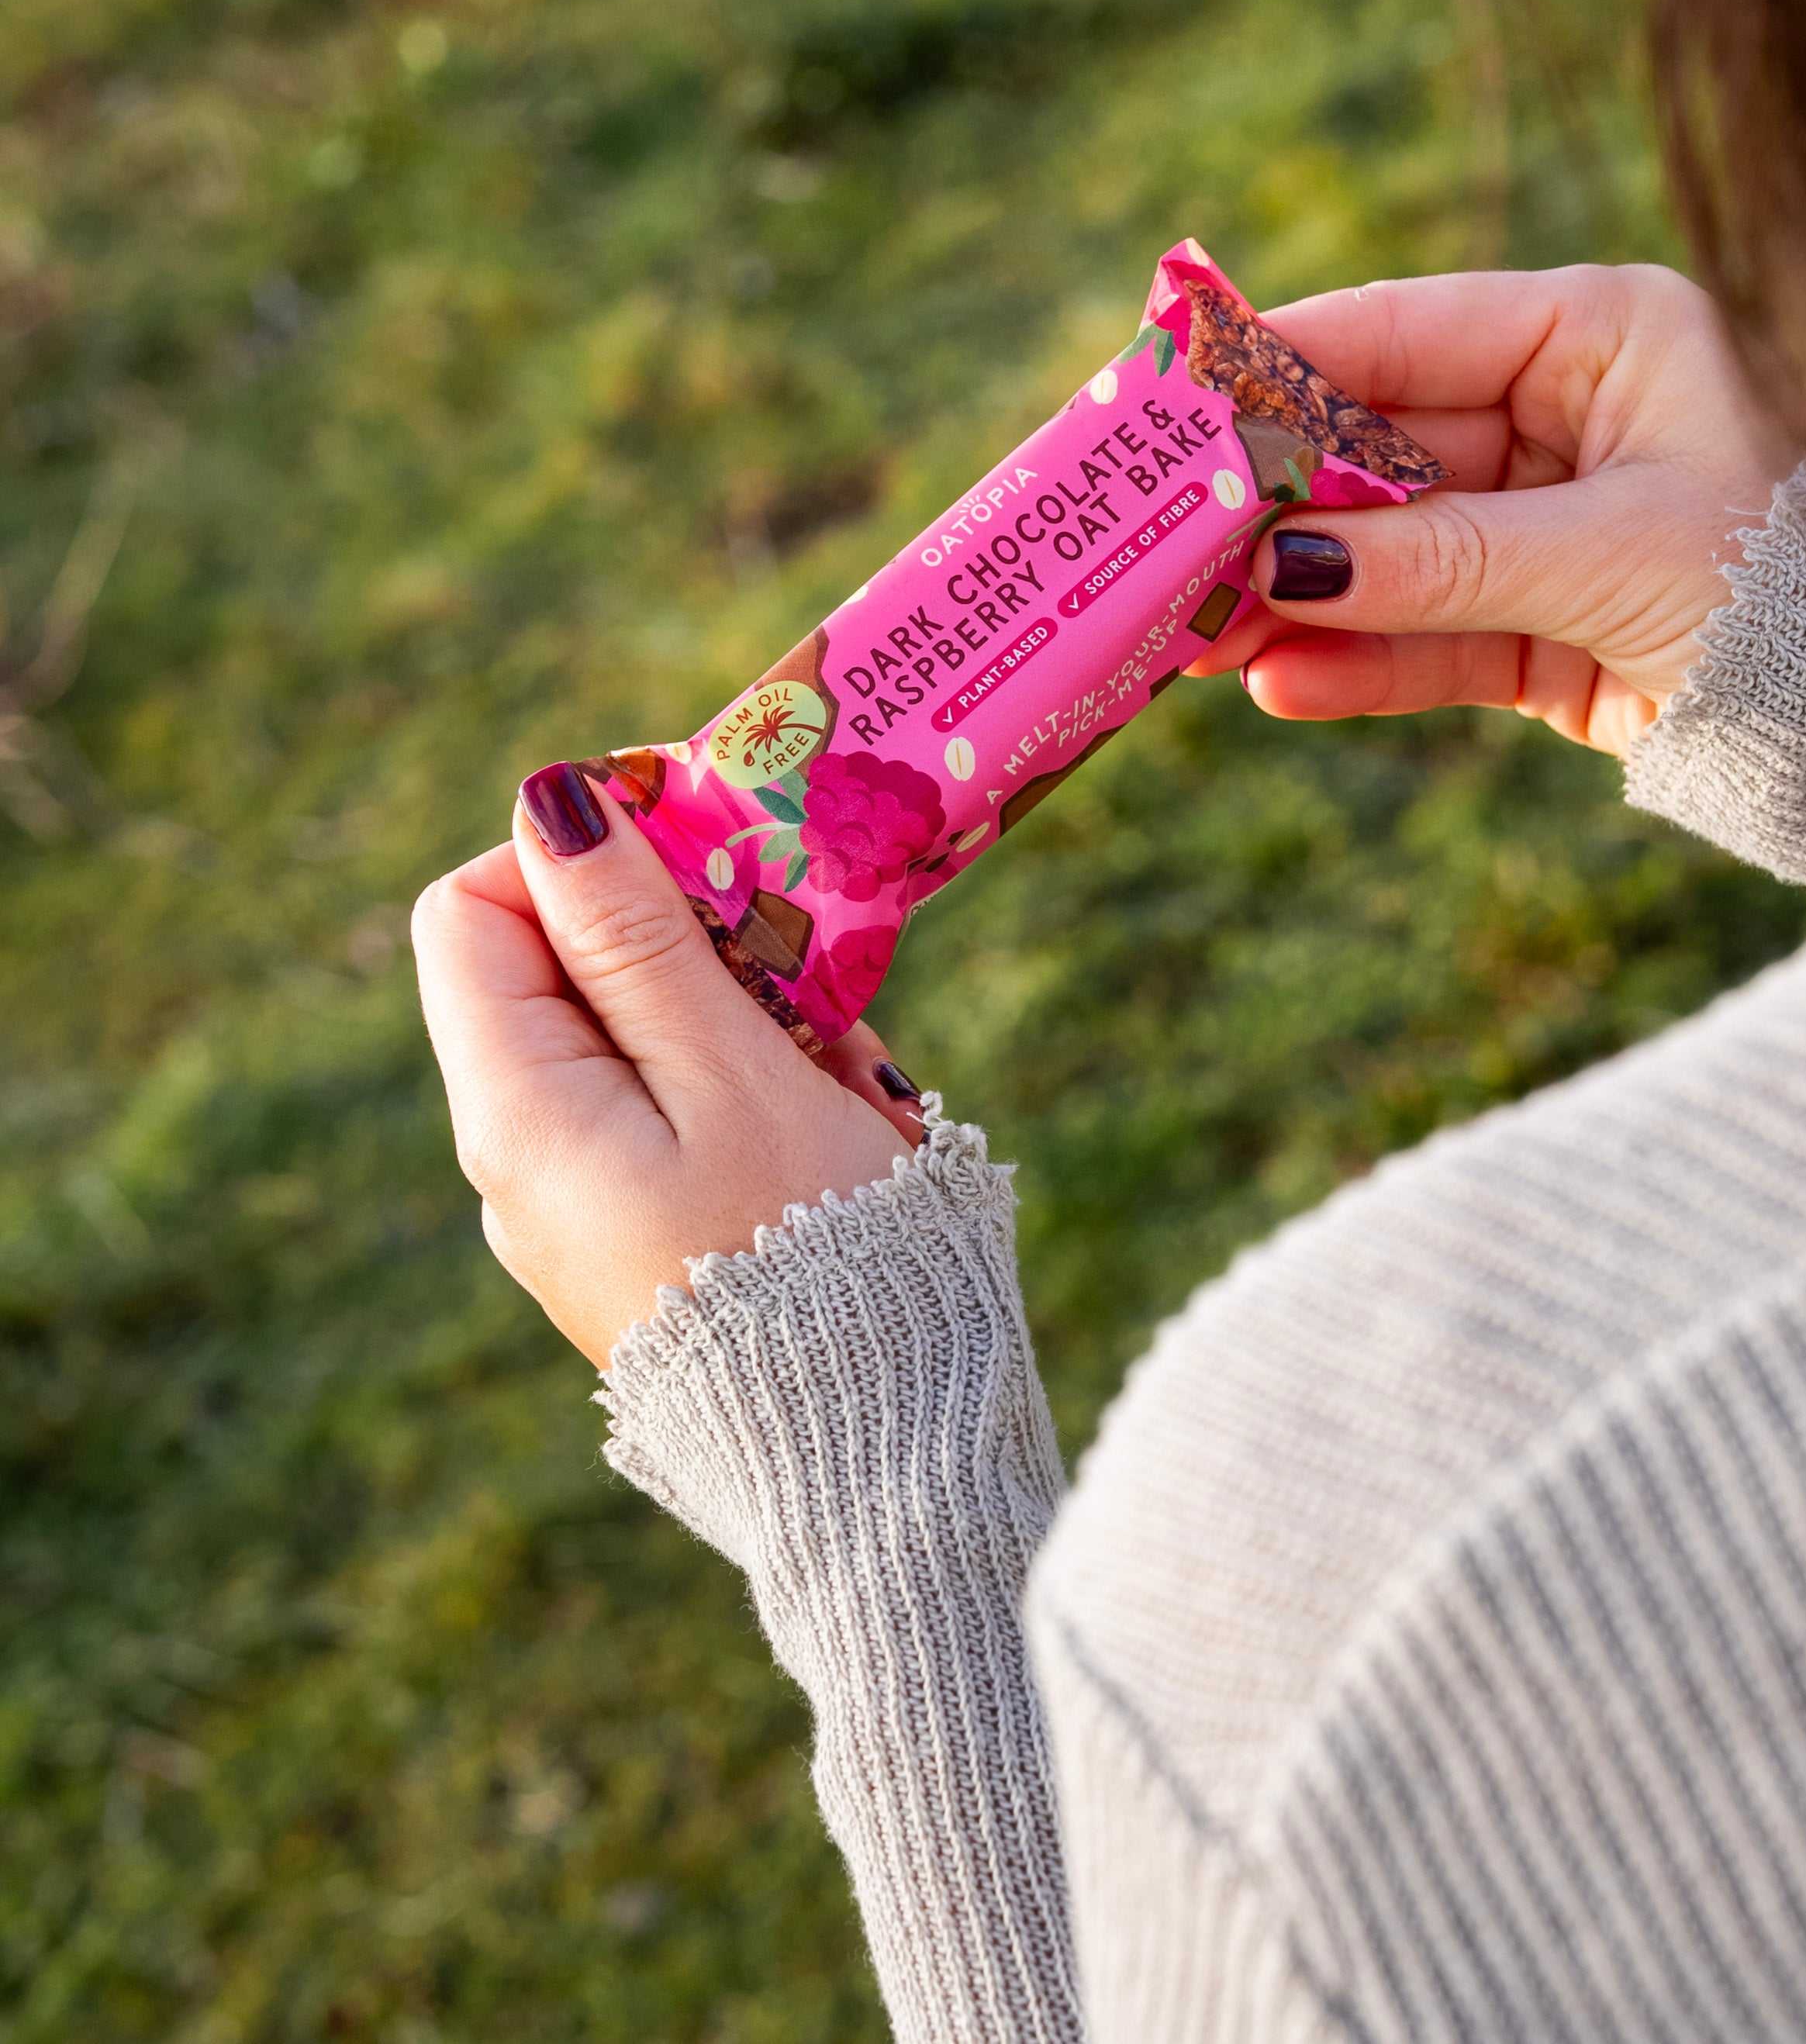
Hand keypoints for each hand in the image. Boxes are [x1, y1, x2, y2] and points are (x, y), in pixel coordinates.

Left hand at [413, 770, 922, 1364]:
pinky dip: (738, 1074)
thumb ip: (636, 937)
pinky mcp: (634, 1240)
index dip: (573, 852)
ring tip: (831, 1047)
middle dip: (672, 927)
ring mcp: (573, 1207)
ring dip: (726, 1001)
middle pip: (550, 969)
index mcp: (516, 1111)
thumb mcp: (731, 1071)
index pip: (472, 909)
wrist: (873, 1459)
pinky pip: (663, 1110)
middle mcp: (516, 1161)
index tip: (700, 842)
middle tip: (794, 940)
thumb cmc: (814, 1252)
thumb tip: (550, 805)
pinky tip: (828, 1105)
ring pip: (623, 1036)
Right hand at [1187, 263, 1795, 757]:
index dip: (1281, 364)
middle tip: (1157, 535)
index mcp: (1601, 334)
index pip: (1404, 331)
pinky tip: (1277, 684)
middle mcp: (1564, 412)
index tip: (1170, 393)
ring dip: (1290, 598)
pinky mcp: (1538, 625)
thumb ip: (1433, 559)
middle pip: (1375, 448)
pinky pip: (1423, 634)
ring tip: (1190, 636)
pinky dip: (1353, 663)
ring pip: (1385, 551)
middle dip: (1268, 503)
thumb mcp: (1604, 557)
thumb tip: (1275, 561)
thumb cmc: (1777, 590)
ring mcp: (1545, 520)